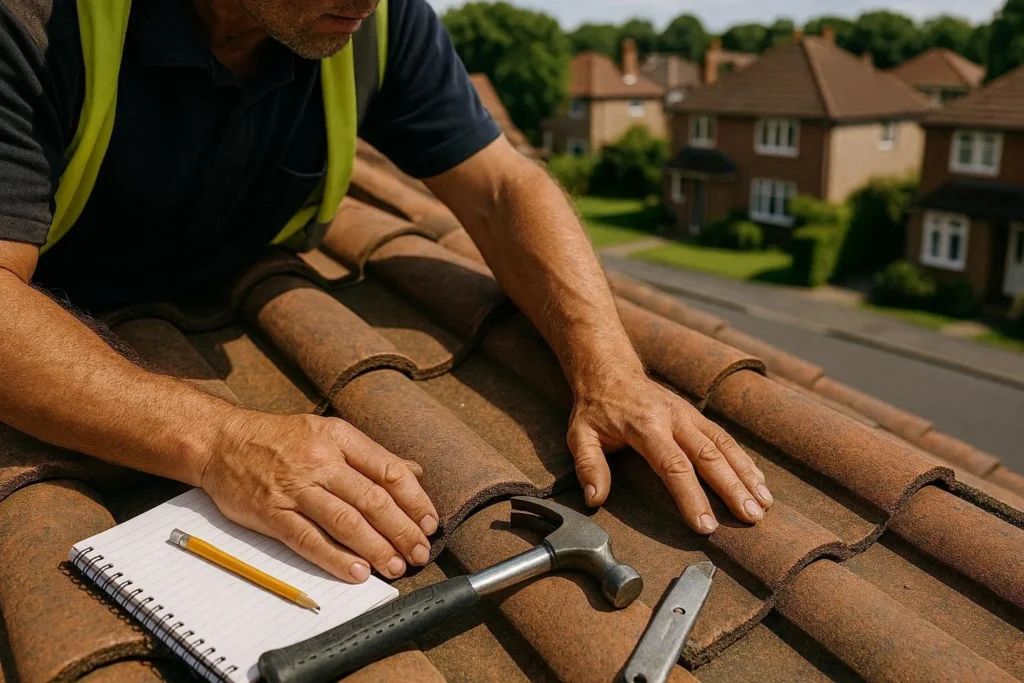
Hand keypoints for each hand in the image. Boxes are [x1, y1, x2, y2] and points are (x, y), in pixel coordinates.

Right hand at [200, 411, 438, 582]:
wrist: (221, 441)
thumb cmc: (280, 439)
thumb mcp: (329, 433)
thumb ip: (370, 456)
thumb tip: (413, 473)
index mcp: (339, 438)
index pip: (388, 470)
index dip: (415, 500)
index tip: (429, 523)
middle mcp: (320, 461)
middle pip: (372, 499)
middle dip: (402, 530)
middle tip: (418, 553)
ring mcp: (295, 487)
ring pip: (345, 521)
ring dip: (376, 548)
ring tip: (395, 566)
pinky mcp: (271, 513)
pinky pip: (309, 540)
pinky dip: (336, 558)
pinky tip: (358, 572)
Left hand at [567, 372, 772, 533]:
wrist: (609, 370)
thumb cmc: (595, 407)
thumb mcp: (580, 434)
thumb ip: (589, 466)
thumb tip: (594, 498)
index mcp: (647, 427)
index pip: (674, 466)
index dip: (692, 497)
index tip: (705, 525)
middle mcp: (674, 419)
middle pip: (709, 457)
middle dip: (732, 489)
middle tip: (751, 518)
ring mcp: (689, 416)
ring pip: (724, 446)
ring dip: (746, 475)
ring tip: (764, 504)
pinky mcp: (696, 416)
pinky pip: (724, 438)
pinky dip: (744, 461)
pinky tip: (758, 482)